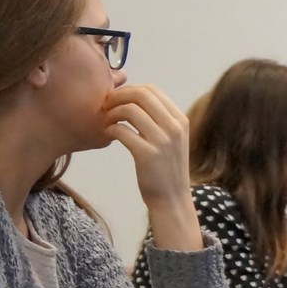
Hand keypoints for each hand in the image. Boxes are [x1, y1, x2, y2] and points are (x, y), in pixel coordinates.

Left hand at [104, 84, 190, 208]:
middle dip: (118, 96)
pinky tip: (108, 134)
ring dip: (112, 112)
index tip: (117, 99)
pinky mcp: (147, 154)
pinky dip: (110, 128)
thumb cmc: (166, 168)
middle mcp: (174, 127)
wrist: (172, 198)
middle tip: (106, 105)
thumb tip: (134, 99)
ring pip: (130, 110)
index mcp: (180, 120)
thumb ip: (160, 120)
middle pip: (141, 95)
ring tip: (106, 121)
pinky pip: (122, 130)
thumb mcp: (172, 139)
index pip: (152, 90)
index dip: (130, 89)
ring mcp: (162, 141)